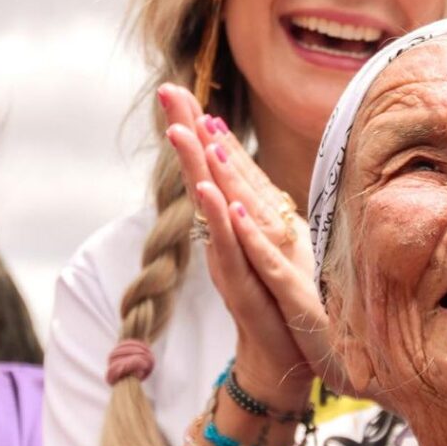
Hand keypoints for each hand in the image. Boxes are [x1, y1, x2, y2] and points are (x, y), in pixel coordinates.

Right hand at [158, 85, 334, 400]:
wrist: (279, 355)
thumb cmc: (279, 297)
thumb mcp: (276, 244)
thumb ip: (259, 211)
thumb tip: (248, 180)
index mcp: (236, 220)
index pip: (217, 166)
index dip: (202, 128)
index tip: (184, 89)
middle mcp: (226, 235)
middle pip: (203, 174)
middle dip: (187, 132)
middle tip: (167, 91)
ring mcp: (230, 259)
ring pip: (210, 207)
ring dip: (196, 168)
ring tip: (182, 132)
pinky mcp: (241, 286)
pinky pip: (231, 248)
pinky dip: (223, 220)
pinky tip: (213, 194)